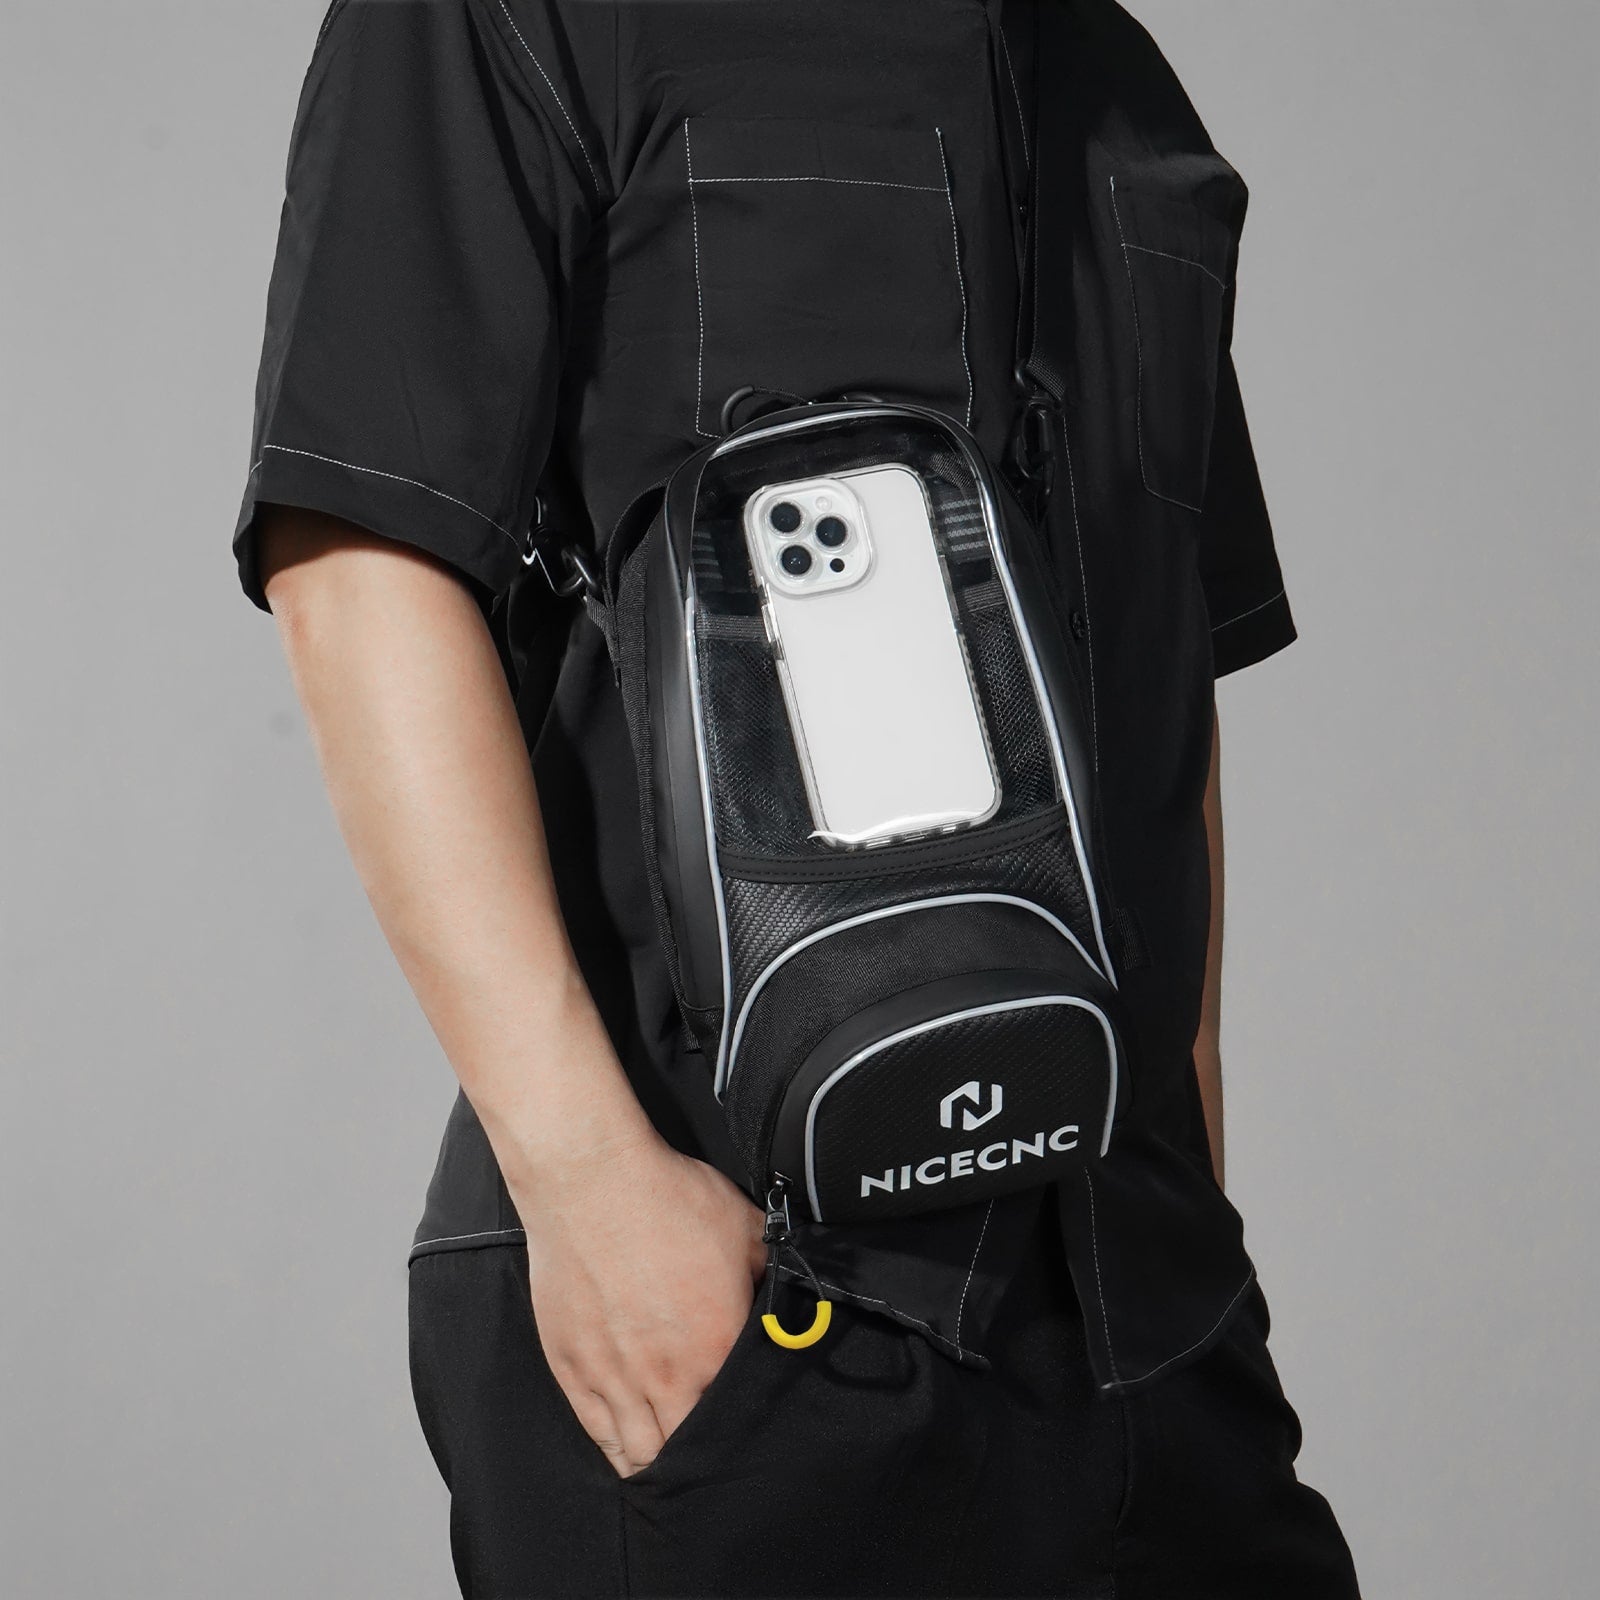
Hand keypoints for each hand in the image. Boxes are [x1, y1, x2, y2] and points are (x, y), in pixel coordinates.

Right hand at [513, 1134, 767, 1477]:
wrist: (592, 1182)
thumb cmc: (666, 1197)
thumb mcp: (745, 1228)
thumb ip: (770, 1270)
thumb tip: (788, 1289)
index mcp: (716, 1348)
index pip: (739, 1416)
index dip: (747, 1426)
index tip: (750, 1426)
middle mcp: (667, 1377)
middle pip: (688, 1450)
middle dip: (703, 1459)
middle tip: (711, 1454)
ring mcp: (614, 1378)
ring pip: (640, 1454)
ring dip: (659, 1464)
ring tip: (671, 1465)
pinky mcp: (573, 1368)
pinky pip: (597, 1432)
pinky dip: (615, 1448)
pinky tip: (628, 1448)